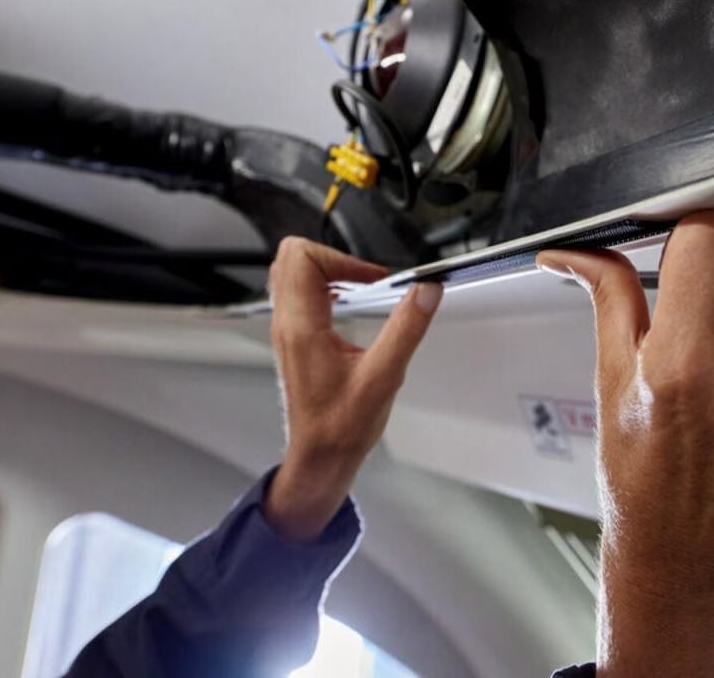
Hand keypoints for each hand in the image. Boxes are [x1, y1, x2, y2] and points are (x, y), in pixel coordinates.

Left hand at [264, 237, 441, 542]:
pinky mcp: (294, 339)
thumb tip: (425, 292)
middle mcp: (287, 323)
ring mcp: (287, 331)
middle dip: (333, 257)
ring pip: (290, 273)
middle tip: (364, 277)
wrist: (320, 456)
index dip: (343, 259)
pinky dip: (323, 287)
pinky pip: (297, 294)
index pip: (304, 258)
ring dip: (326, 270)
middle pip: (290, 256)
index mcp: (302, 326)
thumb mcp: (384, 376)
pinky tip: (349, 305)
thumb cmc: (342, 425)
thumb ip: (406, 328)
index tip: (374, 279)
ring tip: (359, 287)